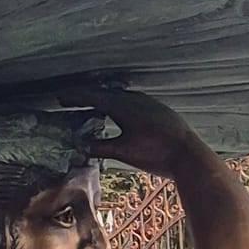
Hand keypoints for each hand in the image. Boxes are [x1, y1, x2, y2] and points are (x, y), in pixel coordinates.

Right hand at [54, 85, 198, 173]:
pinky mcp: (156, 108)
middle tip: (69, 100)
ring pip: (118, 96)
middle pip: (104, 94)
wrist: (188, 155)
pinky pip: (129, 100)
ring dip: (101, 100)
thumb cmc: (155, 153)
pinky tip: (116, 113)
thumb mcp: (124, 152)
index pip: (92, 97)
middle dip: (85, 97)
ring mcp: (147, 102)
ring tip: (89, 105)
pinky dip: (116, 104)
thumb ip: (101, 147)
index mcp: (122, 106)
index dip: (74, 97)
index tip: (59, 98)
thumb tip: (80, 146)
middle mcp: (133, 99)